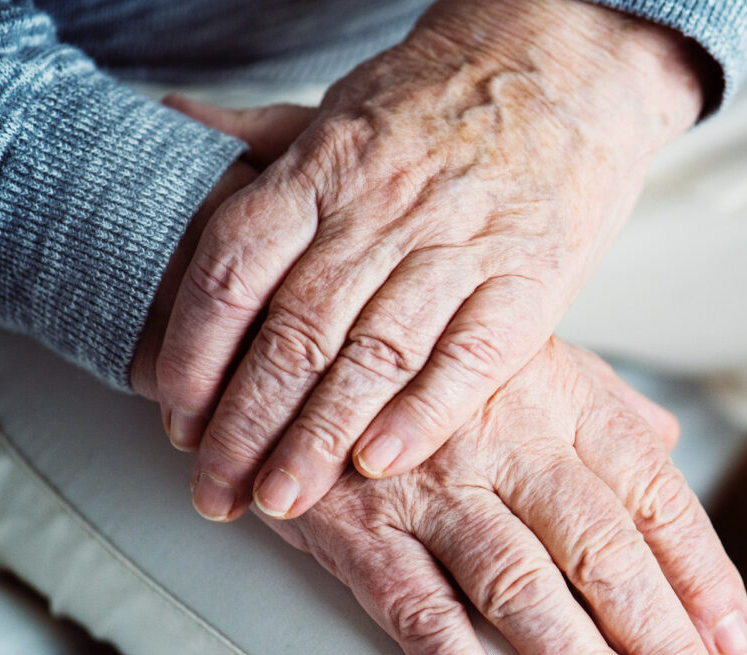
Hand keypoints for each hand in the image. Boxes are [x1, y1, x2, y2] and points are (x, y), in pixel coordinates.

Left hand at [154, 0, 708, 522]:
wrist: (567, 64)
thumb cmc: (450, 98)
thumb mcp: (345, 105)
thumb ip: (265, 137)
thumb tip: (180, 122)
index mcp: (325, 167)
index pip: (234, 272)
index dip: (195, 356)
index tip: (180, 420)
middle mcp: (383, 209)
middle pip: (294, 333)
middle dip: (246, 426)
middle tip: (219, 491)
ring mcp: (459, 245)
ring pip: (372, 356)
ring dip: (319, 438)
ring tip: (283, 498)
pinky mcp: (529, 278)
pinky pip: (469, 357)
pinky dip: (422, 414)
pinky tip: (381, 462)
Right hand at [262, 339, 746, 654]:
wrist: (297, 345)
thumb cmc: (426, 362)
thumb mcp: (523, 354)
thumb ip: (600, 403)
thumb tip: (670, 442)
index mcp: (559, 396)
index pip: (653, 492)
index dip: (701, 571)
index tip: (731, 638)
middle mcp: (506, 438)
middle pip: (601, 548)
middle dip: (658, 635)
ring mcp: (431, 485)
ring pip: (521, 586)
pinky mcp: (361, 528)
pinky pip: (418, 611)